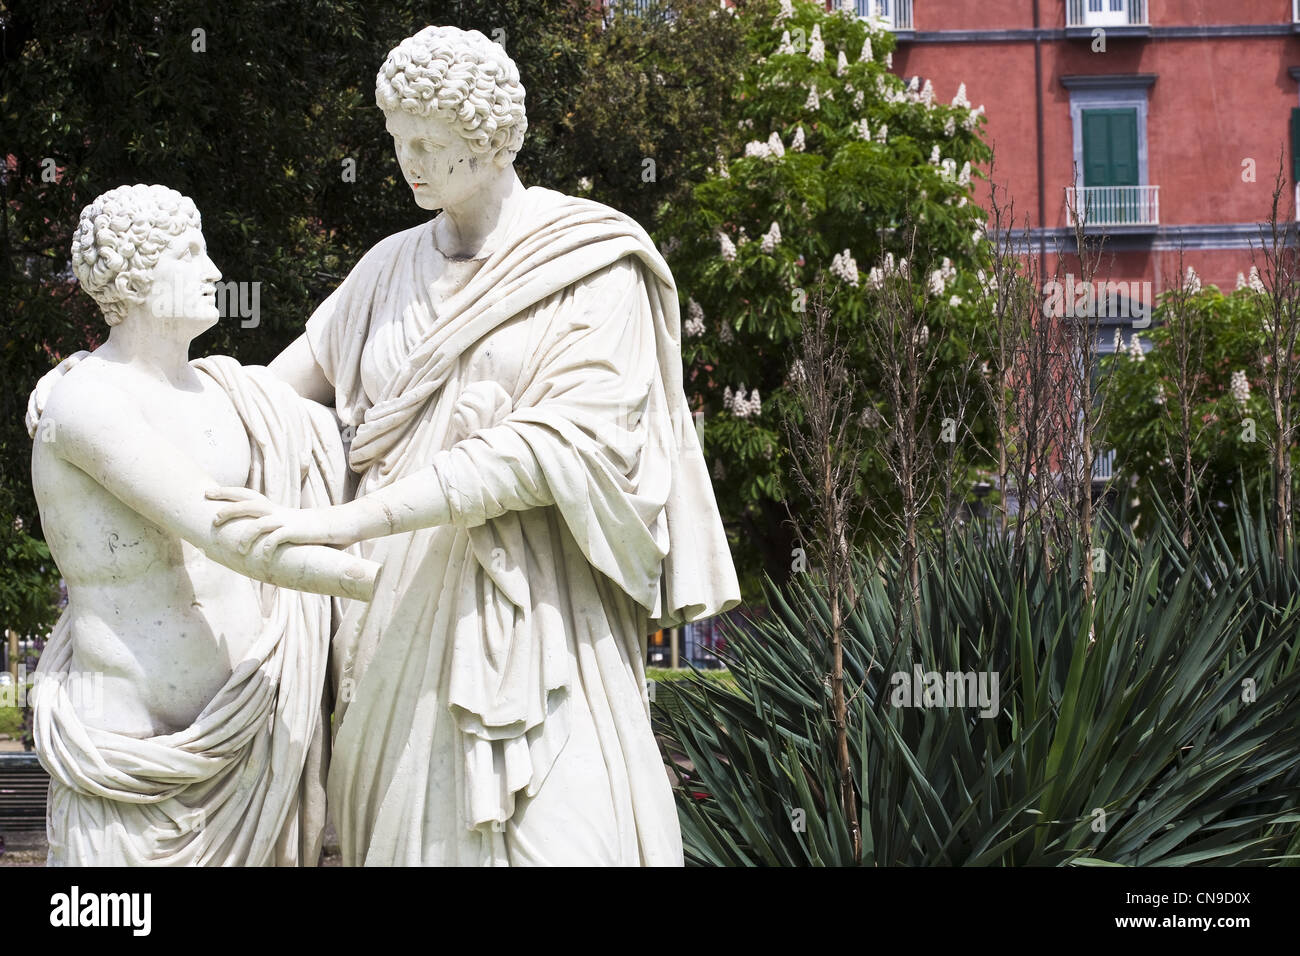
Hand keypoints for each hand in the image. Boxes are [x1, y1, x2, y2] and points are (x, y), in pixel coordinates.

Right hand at [27, 351, 89, 437]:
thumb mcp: (84, 362)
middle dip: (34, 412)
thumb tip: (71, 362)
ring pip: (33, 409)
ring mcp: (45, 397)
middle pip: (34, 399)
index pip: (43, 386)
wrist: (88, 375)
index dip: (41, 397)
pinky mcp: (47, 407)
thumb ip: (77, 361)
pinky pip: (36, 416)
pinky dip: (34, 425)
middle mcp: (46, 387)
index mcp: (53, 377)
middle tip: (38, 424)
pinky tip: (34, 435)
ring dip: (32, 420)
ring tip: (35, 431)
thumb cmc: (87, 367)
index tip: (43, 408)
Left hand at [208, 487, 357, 559]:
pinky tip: (264, 557)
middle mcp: (278, 511)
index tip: (208, 492)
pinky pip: (277, 538)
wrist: (341, 525)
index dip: (227, 493)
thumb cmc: (315, 530)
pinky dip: (268, 547)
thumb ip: (273, 531)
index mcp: (275, 508)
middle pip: (248, 503)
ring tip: (238, 548)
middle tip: (213, 518)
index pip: (247, 495)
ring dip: (245, 535)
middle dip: (229, 508)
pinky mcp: (297, 532)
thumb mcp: (291, 527)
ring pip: (259, 521)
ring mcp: (287, 521)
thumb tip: (256, 542)